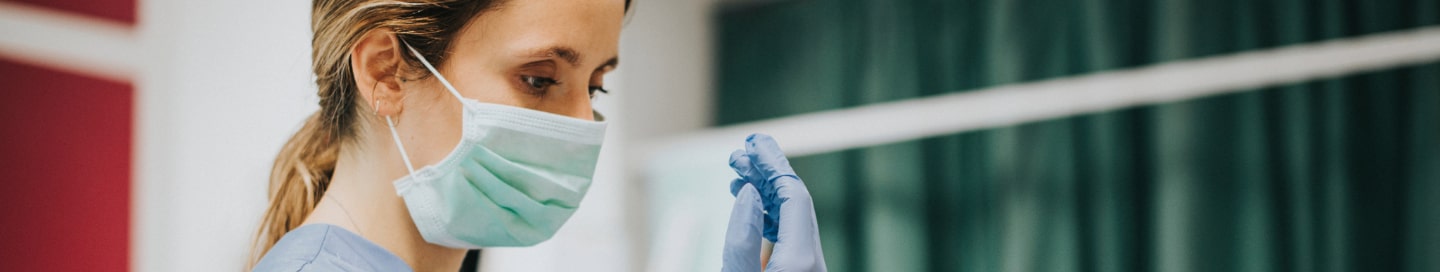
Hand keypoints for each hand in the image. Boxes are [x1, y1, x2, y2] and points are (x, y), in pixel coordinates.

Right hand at [722, 134, 826, 271]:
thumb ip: (742, 238)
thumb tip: (749, 191)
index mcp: (800, 258)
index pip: (793, 196)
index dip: (772, 165)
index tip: (753, 144)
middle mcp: (812, 261)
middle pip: (795, 204)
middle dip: (766, 175)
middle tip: (740, 154)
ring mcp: (809, 268)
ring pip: (792, 220)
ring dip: (765, 194)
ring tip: (738, 177)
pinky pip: (790, 236)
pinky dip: (769, 216)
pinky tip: (750, 207)